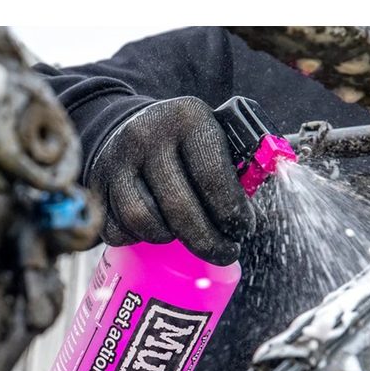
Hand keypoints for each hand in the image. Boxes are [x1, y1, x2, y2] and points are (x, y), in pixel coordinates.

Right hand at [88, 96, 254, 264]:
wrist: (128, 125)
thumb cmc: (185, 142)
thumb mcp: (215, 136)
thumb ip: (242, 165)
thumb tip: (272, 206)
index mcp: (189, 118)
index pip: (214, 177)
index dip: (232, 214)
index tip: (243, 231)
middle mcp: (149, 135)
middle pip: (180, 208)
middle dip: (207, 241)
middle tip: (223, 252)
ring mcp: (117, 159)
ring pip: (145, 221)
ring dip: (169, 239)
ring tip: (184, 236)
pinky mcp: (96, 183)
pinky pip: (117, 228)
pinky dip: (136, 238)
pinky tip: (153, 231)